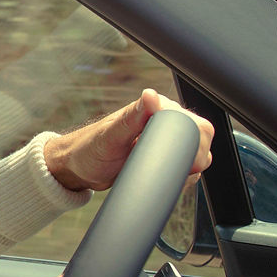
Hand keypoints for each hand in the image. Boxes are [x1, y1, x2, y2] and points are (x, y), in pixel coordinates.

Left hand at [44, 88, 213, 191]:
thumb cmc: (89, 150)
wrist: (78, 169)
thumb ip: (132, 117)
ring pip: (194, 156)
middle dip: (193, 160)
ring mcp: (163, 140)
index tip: (188, 163)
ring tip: (163, 176)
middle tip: (171, 172)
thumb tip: (151, 96)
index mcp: (156, 109)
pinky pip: (182, 167)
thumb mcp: (111, 137)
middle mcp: (163, 122)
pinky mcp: (160, 157)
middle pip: (198, 141)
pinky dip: (180, 176)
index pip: (194, 124)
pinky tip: (166, 181)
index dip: (197, 144)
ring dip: (187, 170)